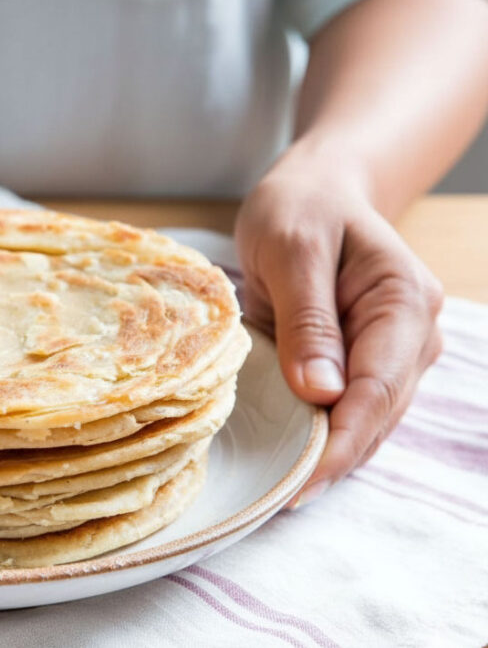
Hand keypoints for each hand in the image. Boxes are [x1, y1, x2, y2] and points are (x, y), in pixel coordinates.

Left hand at [235, 162, 442, 507]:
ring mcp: (395, 351)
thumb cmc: (300, 209)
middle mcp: (412, 334)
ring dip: (328, 454)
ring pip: (368, 420)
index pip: (376, 390)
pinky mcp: (367, 360)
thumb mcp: (292, 250)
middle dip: (332, 458)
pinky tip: (291, 460)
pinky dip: (322, 434)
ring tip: (279, 489)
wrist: (313, 191)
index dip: (340, 442)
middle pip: (377, 415)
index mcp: (404, 302)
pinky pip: (350, 408)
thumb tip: (321, 393)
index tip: (298, 481)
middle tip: (276, 498)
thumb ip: (308, 320)